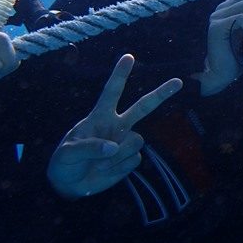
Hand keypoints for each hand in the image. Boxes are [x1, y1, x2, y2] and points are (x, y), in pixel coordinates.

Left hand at [47, 54, 182, 199]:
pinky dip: (118, 168)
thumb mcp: (67, 153)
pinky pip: (134, 160)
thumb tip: (113, 147)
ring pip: (137, 140)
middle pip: (143, 106)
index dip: (120, 75)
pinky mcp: (130, 160)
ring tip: (99, 165)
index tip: (128, 57)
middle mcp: (116, 126)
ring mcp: (124, 142)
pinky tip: (105, 170)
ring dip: (118, 155)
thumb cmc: (65, 163)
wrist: (70, 186)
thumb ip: (89, 147)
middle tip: (178, 82)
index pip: (111, 92)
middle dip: (161, 94)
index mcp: (99, 117)